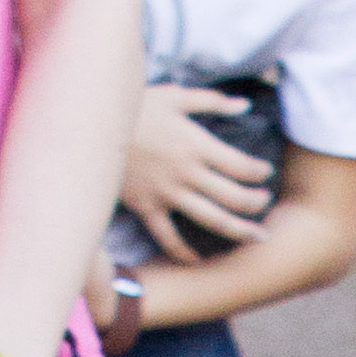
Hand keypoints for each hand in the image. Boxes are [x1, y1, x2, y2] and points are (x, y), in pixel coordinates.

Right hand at [122, 82, 280, 264]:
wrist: (89, 123)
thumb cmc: (134, 106)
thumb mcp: (174, 96)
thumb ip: (212, 101)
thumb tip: (245, 104)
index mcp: (196, 144)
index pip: (242, 166)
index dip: (260, 172)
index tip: (265, 172)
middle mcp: (186, 173)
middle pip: (235, 198)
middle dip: (257, 203)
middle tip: (265, 202)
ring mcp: (167, 194)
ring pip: (213, 221)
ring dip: (240, 232)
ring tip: (258, 237)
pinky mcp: (147, 208)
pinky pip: (169, 239)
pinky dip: (185, 253)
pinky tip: (199, 260)